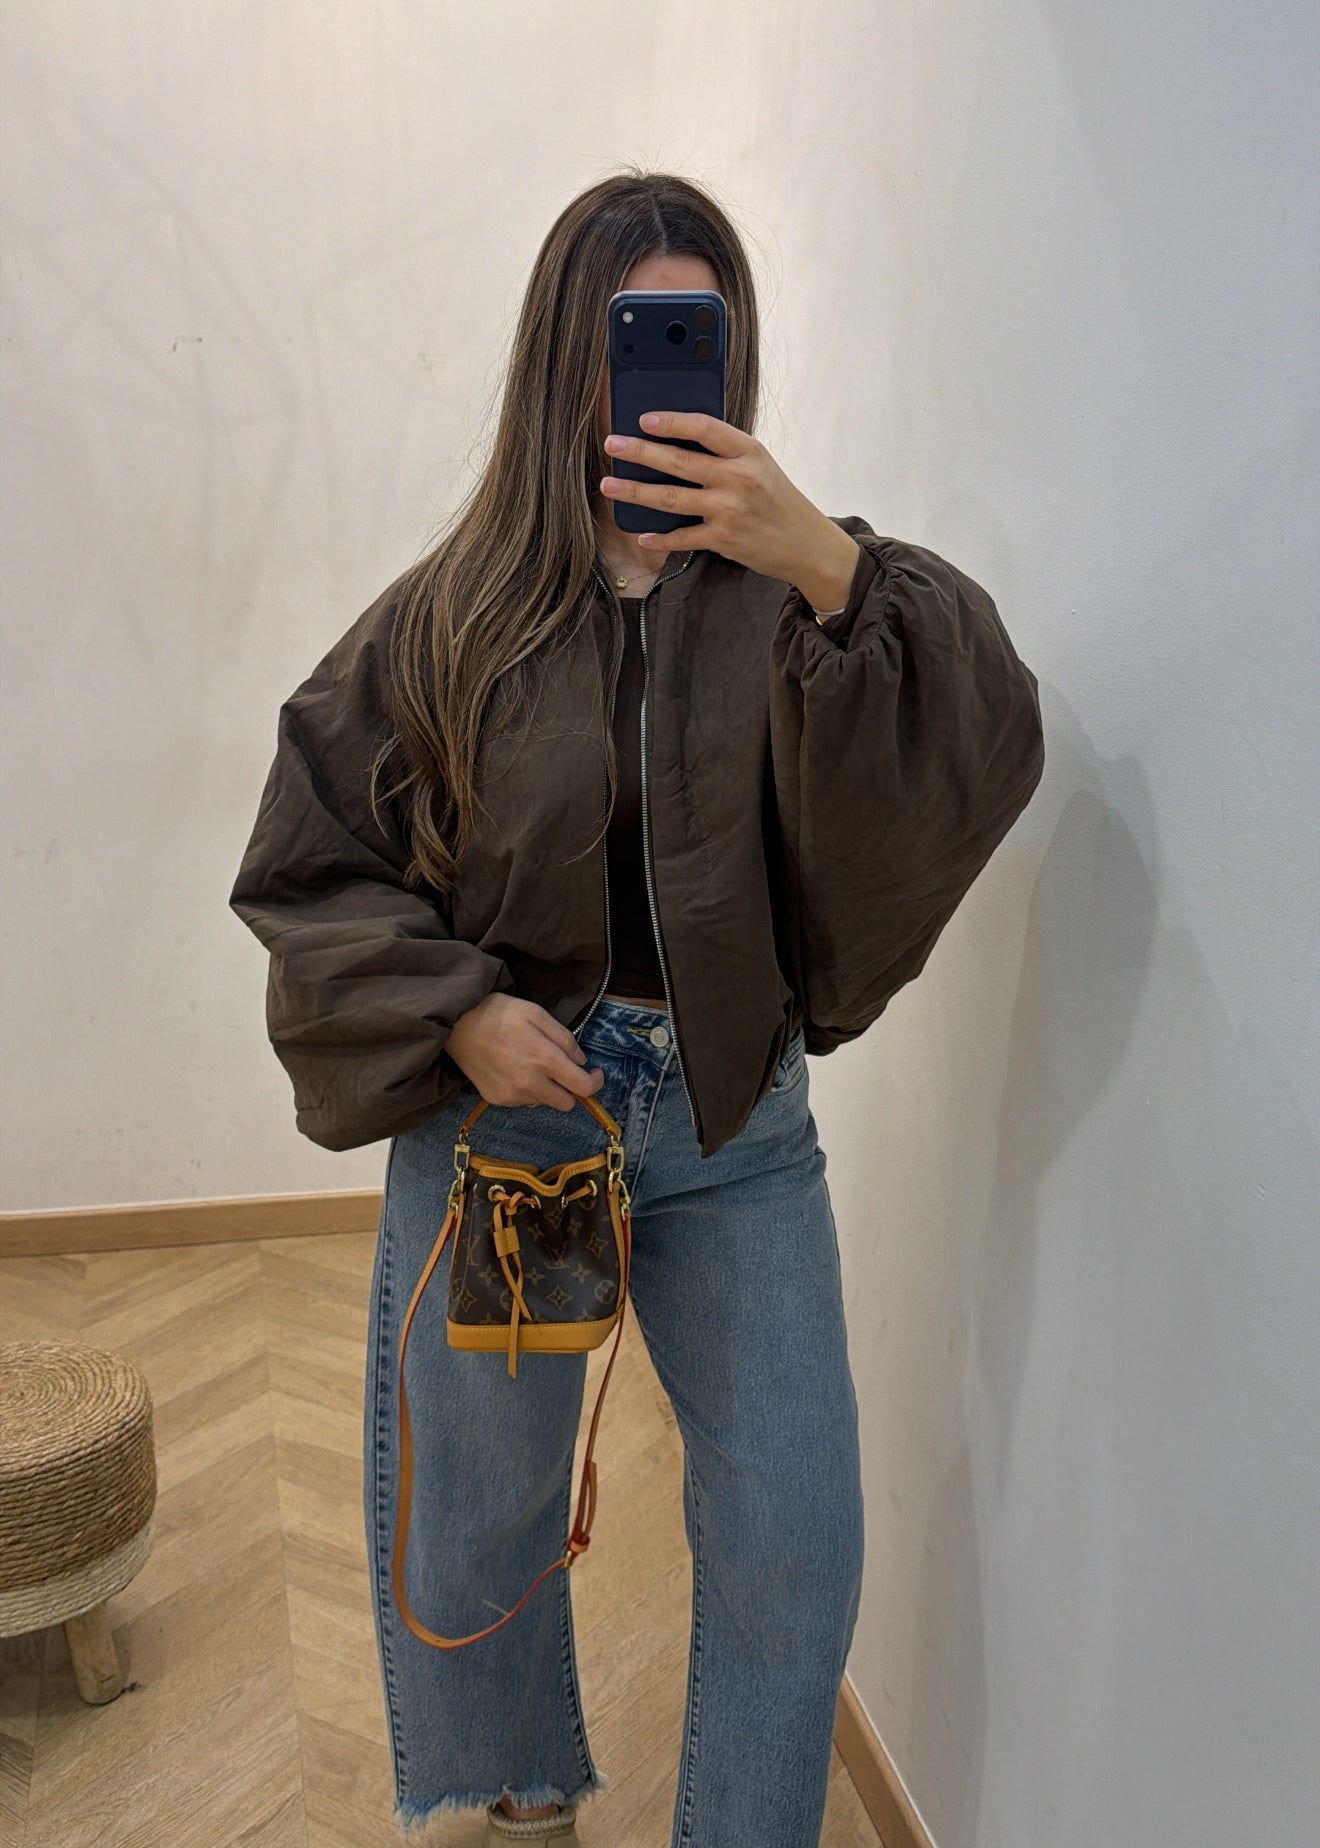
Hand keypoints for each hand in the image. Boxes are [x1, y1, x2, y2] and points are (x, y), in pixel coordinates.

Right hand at [446, 992, 604, 1110]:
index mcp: (544, 1060)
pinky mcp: (497, 1099)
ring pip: (543, 1102)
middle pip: (566, 1104)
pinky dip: (525, 1090)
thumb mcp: (537, 1014)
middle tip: (564, 1071)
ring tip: (531, 1065)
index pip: (583, 1087)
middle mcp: (530, 1083)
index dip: (595, 1083)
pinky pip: (521, 1101)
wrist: (457, 1024)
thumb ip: (564, 1038)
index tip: (594, 1074)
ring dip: (546, 1090)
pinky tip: (513, 1070)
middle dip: (571, 1089)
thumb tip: (581, 1060)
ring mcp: (512, 1095)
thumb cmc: (499, 1013)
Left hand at [600, 410, 861, 608]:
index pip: (704, 427)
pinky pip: (682, 537)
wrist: (809, 546)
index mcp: (749, 452)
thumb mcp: (762, 467)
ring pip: (670, 497)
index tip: (644, 418)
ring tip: (610, 485)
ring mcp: (729, 509)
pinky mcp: (723, 539)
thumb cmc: (780, 502)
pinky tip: (641, 534)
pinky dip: (659, 538)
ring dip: (635, 491)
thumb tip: (679, 443)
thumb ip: (727, 454)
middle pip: (678, 461)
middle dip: (639, 452)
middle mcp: (738, 477)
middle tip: (612, 445)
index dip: (671, 421)